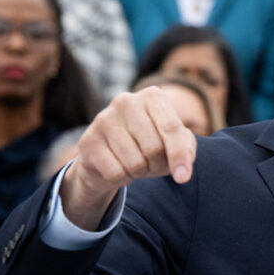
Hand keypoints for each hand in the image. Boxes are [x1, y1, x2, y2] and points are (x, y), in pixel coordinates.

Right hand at [59, 87, 196, 229]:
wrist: (107, 158)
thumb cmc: (147, 147)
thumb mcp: (172, 143)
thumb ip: (185, 149)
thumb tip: (182, 173)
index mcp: (152, 96)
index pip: (171, 128)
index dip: (180, 155)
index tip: (183, 178)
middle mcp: (126, 101)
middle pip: (154, 148)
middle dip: (157, 165)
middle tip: (151, 163)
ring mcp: (103, 119)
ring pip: (134, 163)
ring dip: (139, 173)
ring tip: (134, 164)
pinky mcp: (88, 141)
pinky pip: (115, 173)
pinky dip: (121, 178)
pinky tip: (117, 167)